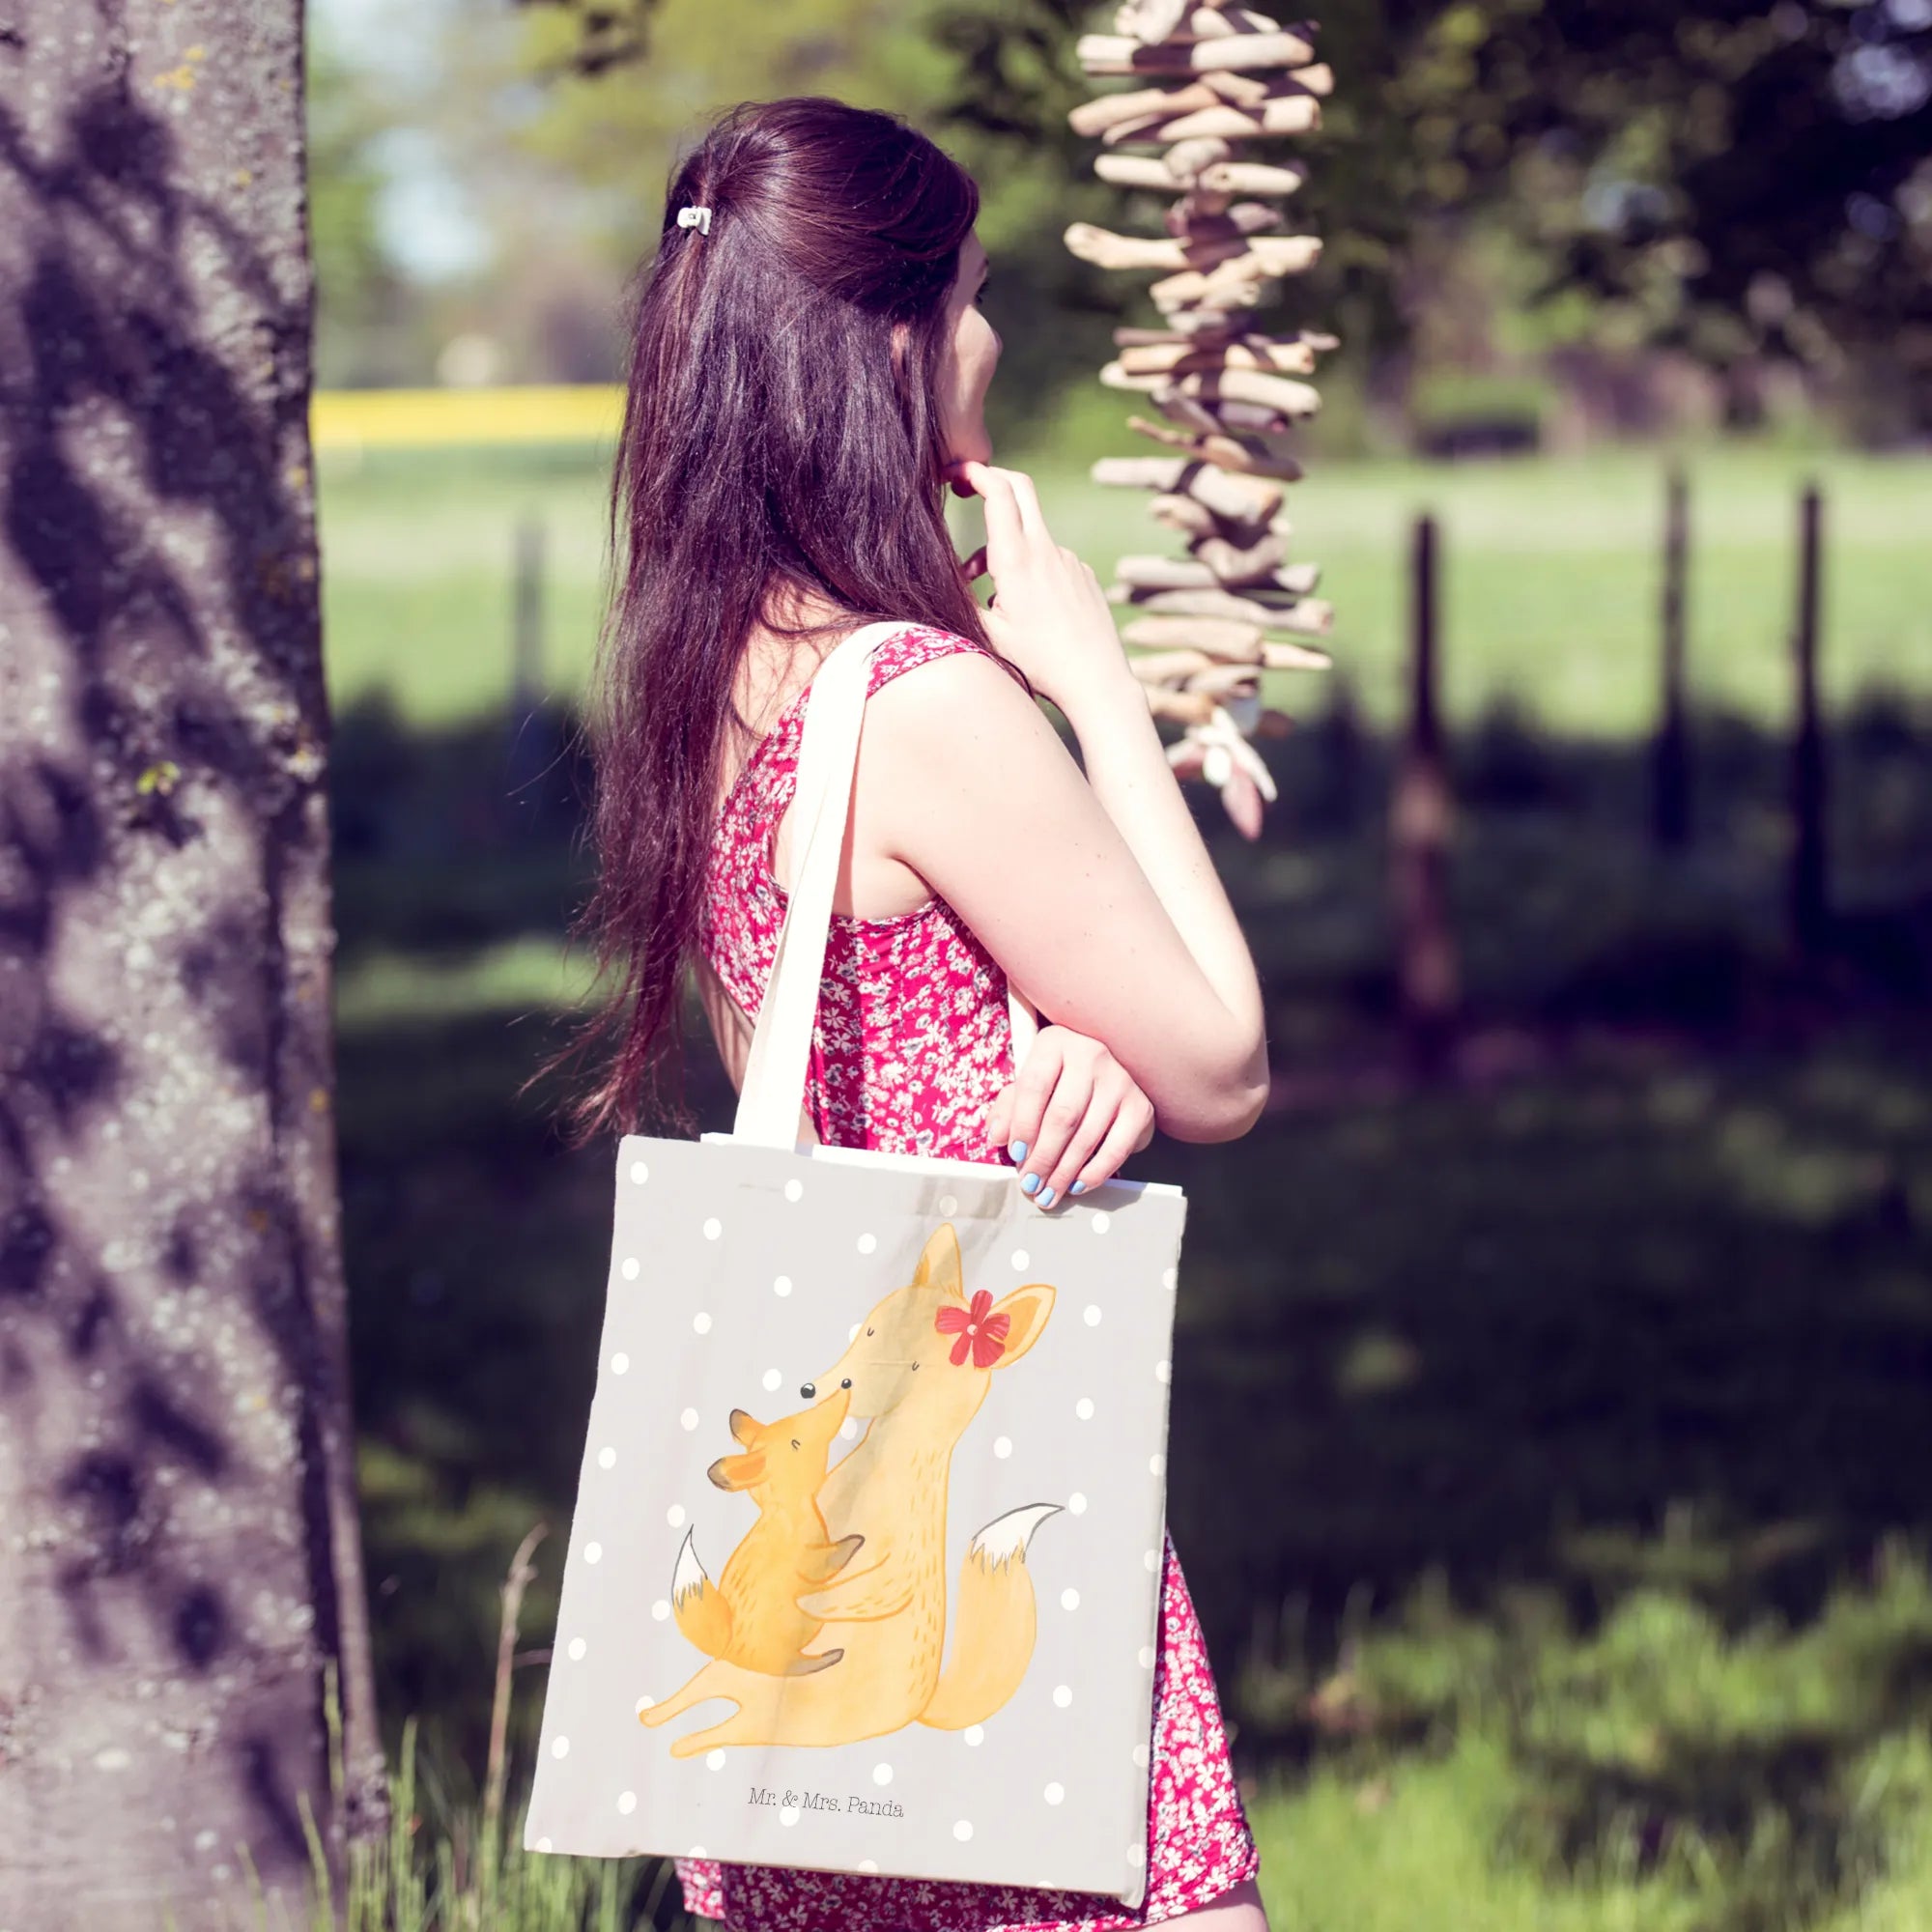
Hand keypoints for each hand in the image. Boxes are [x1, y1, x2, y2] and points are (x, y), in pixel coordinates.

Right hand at [943, 457, 1133, 718]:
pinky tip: (1029, 608)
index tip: (956, 472)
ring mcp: (1070, 560)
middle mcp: (1046, 550)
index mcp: (1017, 560)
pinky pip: (1050, 559)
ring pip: (1030, 534)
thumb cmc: (1040, 663)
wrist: (1097, 680)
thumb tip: (941, 580)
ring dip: (1004, 547)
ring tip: (989, 593)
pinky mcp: (1084, 574)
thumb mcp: (989, 635)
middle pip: (1020, 488)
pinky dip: (1030, 569)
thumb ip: (962, 600)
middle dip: (993, 480)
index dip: (975, 473)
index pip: (999, 492)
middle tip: (969, 487)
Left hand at [985, 1025, 1156, 1209]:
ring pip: (1087, 1136)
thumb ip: (1008, 1108)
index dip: (1022, 1124)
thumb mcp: (1028, 1085)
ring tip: (1048, 1192)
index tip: (1015, 1154)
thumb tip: (997, 1136)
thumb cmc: (1059, 1081)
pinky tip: (1078, 1185)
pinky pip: (1117, 1148)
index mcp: (1056, 1043)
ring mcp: (1120, 1080)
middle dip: (1043, 1157)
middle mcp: (1091, 1055)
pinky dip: (1095, 1172)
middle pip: (1063, 1115)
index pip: (1034, 1086)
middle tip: (1030, 1184)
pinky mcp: (1140, 1106)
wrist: (1107, 1076)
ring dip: (1064, 1172)